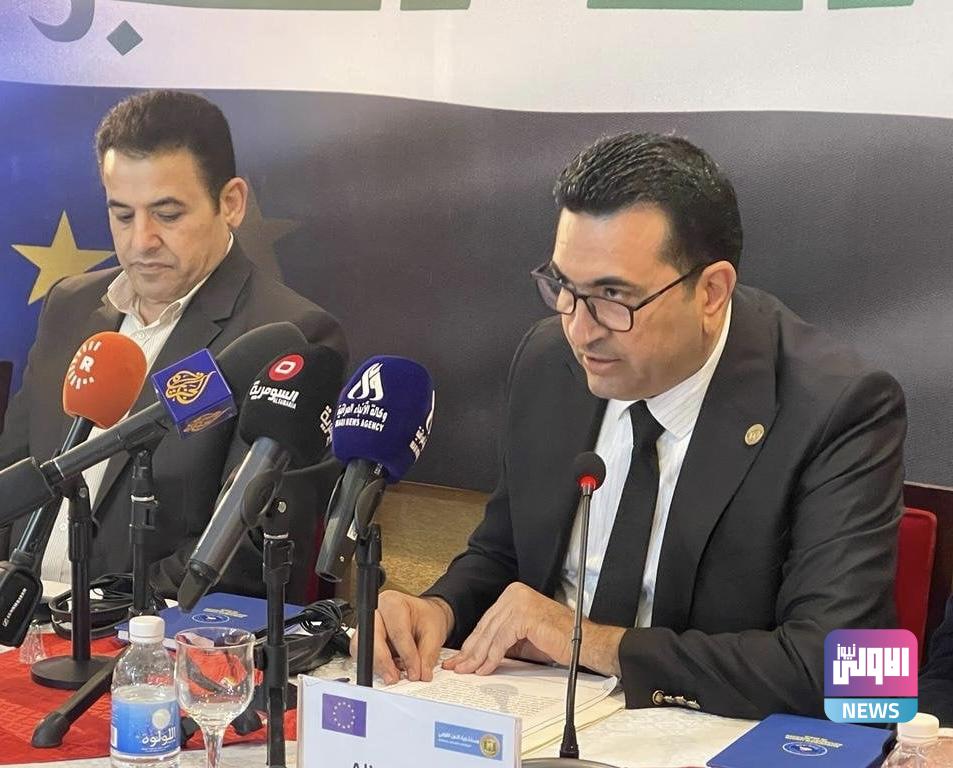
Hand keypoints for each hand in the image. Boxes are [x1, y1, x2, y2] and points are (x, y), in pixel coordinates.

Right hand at [349, 591, 453, 684]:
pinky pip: (364, 656)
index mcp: (394, 603)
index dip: (406, 655)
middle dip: (383, 662)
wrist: (422, 617)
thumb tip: (422, 674)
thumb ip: (428, 654)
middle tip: (395, 678)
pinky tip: (389, 671)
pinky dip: (375, 666)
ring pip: (363, 649)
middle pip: (372, 638)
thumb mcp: (434, 632)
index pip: (398, 632)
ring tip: (393, 677)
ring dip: (377, 666)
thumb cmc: (425, 618)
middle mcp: (376, 612)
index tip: (415, 672)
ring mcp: (368, 626)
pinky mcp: (365, 641)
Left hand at [443, 583, 573, 675]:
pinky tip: (485, 669)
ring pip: (491, 635)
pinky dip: (491, 658)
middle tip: (457, 666)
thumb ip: (502, 640)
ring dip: (477, 657)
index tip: (460, 657)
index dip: (472, 642)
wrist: (583, 642)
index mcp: (513, 594)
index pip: (487, 621)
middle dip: (470, 651)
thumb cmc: (558, 640)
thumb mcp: (522, 638)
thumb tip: (480, 654)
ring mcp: (519, 603)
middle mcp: (514, 594)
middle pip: (486, 627)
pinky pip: (501, 641)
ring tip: (467, 671)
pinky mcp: (523, 616)